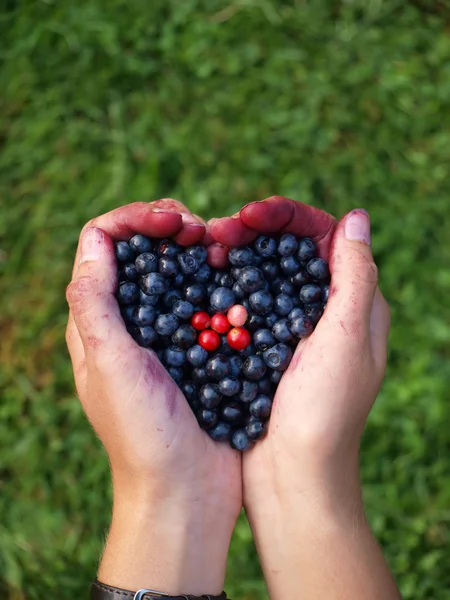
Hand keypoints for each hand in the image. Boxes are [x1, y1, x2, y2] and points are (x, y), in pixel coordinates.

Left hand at [66, 200, 238, 595]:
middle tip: (201, 232)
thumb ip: (96, 306)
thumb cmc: (144, 435)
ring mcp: (163, 333)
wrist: (185, 492)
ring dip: (195, 248)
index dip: (134, 218)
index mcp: (97, 320)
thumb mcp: (112, 368)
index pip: (102, 242)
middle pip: (140, 248)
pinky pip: (204, 298)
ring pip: (174, 268)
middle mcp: (127, 320)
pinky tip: (236, 277)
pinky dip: (217, 278)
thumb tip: (96, 242)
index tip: (172, 221)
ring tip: (220, 247)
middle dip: (167, 225)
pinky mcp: (196, 347)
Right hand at [210, 197, 398, 599]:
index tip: (250, 215)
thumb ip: (354, 277)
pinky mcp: (261, 348)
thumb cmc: (325, 414)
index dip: (288, 217)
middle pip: (289, 250)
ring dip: (237, 253)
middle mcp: (324, 311)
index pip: (323, 238)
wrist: (293, 480)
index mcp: (353, 304)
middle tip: (218, 231)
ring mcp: (290, 330)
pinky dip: (226, 285)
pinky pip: (244, 303)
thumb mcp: (347, 340)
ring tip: (207, 247)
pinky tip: (204, 278)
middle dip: (255, 230)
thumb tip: (355, 217)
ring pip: (264, 273)